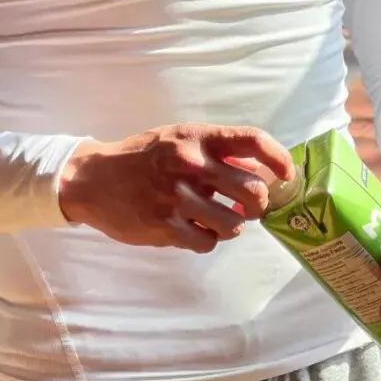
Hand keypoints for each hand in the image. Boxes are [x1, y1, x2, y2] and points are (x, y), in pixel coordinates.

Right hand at [57, 123, 294, 253]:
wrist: (93, 178)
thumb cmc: (141, 157)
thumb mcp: (176, 139)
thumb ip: (214, 150)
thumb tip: (257, 166)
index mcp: (195, 137)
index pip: (252, 140)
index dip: (279, 157)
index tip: (287, 174)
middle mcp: (190, 164)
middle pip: (253, 190)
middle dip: (258, 204)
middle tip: (249, 207)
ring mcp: (178, 196)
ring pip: (234, 223)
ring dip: (233, 226)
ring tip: (219, 220)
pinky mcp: (165, 225)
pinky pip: (208, 242)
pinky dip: (208, 240)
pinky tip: (196, 230)